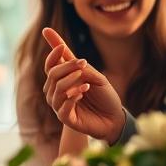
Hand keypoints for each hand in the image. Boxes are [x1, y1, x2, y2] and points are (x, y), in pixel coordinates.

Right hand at [41, 27, 123, 141]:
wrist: (115, 118)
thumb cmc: (104, 96)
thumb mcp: (94, 76)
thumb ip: (78, 66)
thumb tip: (62, 47)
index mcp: (63, 80)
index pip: (50, 65)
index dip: (53, 54)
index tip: (61, 47)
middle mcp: (57, 92)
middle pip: (52, 74)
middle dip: (67, 66)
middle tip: (84, 63)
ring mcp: (60, 105)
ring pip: (57, 88)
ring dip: (71, 81)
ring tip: (86, 82)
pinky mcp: (66, 118)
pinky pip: (62, 106)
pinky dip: (72, 97)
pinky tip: (82, 93)